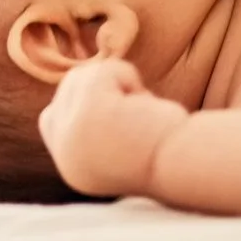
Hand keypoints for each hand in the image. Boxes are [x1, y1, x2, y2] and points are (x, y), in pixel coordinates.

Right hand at [39, 58, 187, 197]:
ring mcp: (72, 133)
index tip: (110, 101)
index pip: (51, 120)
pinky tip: (146, 104)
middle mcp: (67, 156)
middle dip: (100, 87)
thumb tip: (92, 83)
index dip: (75, 101)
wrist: (188, 166)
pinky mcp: (87, 110)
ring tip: (143, 110)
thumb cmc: (171, 154)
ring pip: (83, 76)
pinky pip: (102, 70)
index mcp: (75, 170)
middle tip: (136, 109)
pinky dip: (127, 76)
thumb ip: (99, 122)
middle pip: (67, 91)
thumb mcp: (123, 144)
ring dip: (118, 83)